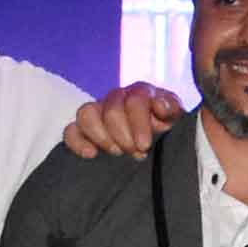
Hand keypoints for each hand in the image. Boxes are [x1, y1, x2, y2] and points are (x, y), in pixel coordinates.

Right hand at [60, 82, 184, 158]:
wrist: (159, 142)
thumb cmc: (168, 128)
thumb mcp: (176, 118)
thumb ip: (171, 108)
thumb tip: (159, 106)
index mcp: (141, 92)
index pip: (135, 99)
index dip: (138, 122)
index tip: (144, 145)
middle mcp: (117, 98)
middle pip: (111, 109)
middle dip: (123, 134)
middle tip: (136, 151)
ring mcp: (98, 112)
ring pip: (86, 113)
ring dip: (101, 136)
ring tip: (116, 152)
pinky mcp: (84, 130)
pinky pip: (70, 130)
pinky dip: (77, 142)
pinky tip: (91, 154)